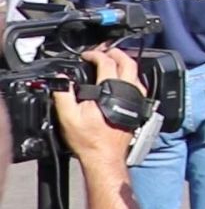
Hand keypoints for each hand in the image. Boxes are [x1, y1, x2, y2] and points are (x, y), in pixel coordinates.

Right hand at [51, 47, 143, 165]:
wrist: (105, 157)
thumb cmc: (89, 140)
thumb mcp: (68, 117)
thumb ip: (64, 95)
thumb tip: (61, 80)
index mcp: (111, 91)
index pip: (107, 63)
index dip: (95, 55)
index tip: (87, 55)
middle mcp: (128, 92)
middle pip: (128, 62)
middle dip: (115, 52)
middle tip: (104, 51)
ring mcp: (136, 99)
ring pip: (136, 72)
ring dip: (125, 62)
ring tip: (113, 60)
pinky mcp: (139, 106)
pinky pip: (138, 84)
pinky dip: (131, 75)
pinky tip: (123, 79)